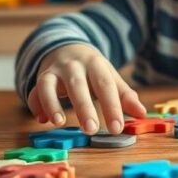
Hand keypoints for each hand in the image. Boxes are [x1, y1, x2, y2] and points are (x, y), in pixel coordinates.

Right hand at [28, 44, 145, 134]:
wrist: (67, 47)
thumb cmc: (93, 70)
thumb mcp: (110, 77)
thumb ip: (125, 96)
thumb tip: (143, 114)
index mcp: (96, 64)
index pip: (105, 85)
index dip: (111, 107)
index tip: (117, 128)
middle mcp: (73, 66)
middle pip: (77, 84)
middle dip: (84, 107)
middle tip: (91, 130)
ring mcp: (54, 71)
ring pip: (49, 85)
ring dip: (52, 103)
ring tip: (59, 123)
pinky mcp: (40, 78)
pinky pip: (34, 90)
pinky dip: (36, 104)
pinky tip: (41, 119)